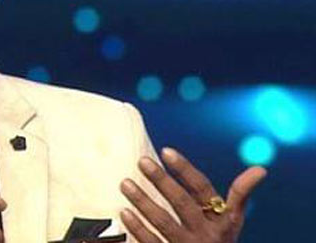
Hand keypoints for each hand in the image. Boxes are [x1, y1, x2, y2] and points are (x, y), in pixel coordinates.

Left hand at [119, 147, 266, 242]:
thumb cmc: (220, 241)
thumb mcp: (232, 222)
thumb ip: (240, 194)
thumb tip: (261, 169)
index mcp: (221, 220)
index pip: (202, 189)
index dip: (185, 170)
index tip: (166, 151)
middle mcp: (206, 234)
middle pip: (181, 203)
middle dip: (162, 181)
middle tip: (142, 161)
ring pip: (163, 222)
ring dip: (143, 201)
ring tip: (125, 183)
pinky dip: (138, 228)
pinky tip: (124, 213)